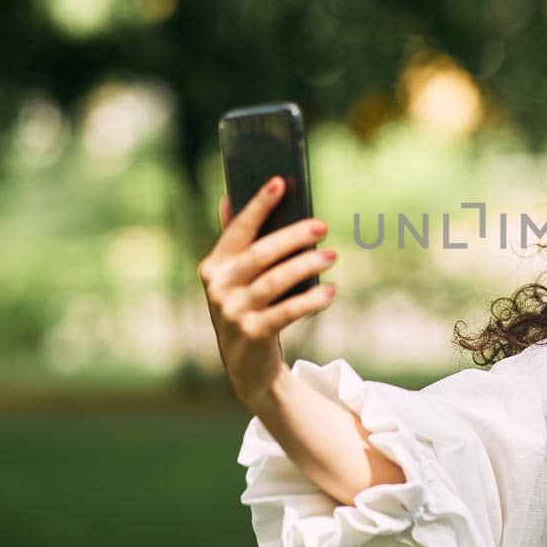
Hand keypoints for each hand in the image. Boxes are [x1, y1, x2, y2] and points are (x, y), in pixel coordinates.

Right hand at [196, 176, 338, 406]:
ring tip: (332, 255)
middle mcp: (218, 287)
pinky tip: (331, 291)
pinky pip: (286, 313)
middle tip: (322, 225)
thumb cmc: (247, 306)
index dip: (258, 205)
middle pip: (260, 255)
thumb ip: (236, 240)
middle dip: (292, 237)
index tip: (280, 182)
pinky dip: (310, 301)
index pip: (238, 229)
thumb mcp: (237, 276)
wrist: (246, 363)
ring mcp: (232, 312)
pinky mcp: (251, 334)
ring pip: (274, 282)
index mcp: (214, 266)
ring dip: (305, 266)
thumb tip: (228, 197)